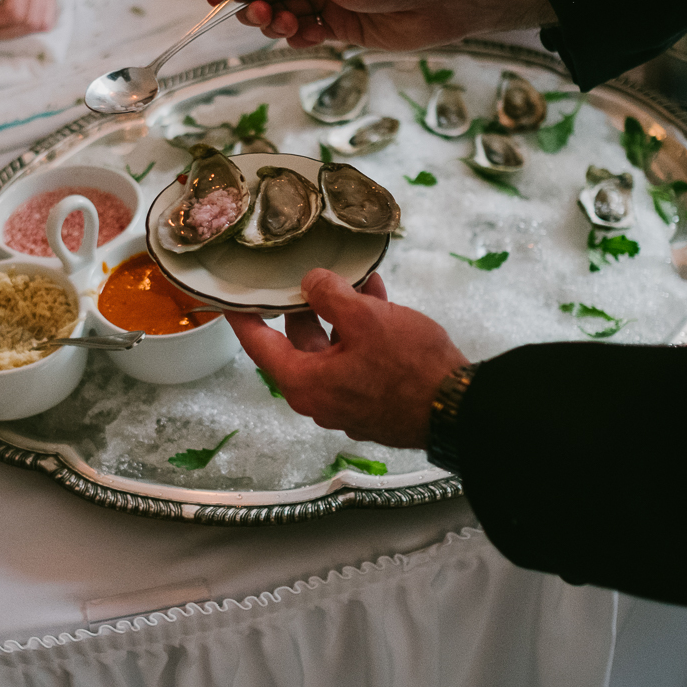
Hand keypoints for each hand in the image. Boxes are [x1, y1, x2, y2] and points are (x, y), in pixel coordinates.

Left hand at [227, 269, 468, 447]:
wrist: (456, 409)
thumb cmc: (408, 366)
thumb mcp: (365, 318)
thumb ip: (329, 294)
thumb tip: (311, 282)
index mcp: (304, 381)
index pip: (259, 346)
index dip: (243, 318)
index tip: (230, 299)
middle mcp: (319, 397)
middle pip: (298, 345)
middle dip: (304, 307)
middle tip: (306, 276)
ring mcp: (347, 403)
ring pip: (332, 349)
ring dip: (341, 314)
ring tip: (355, 280)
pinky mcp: (373, 402)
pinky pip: (356, 361)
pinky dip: (361, 332)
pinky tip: (379, 299)